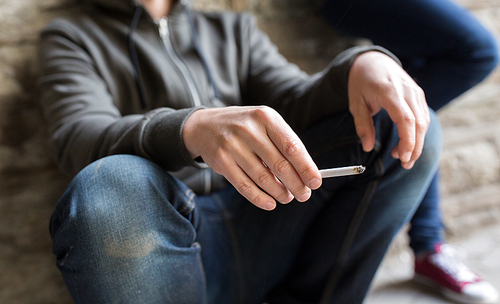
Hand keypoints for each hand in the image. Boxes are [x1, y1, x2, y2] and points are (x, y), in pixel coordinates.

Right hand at [182, 106, 321, 209]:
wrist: (204, 126)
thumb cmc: (244, 127)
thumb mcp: (264, 124)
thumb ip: (283, 144)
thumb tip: (306, 173)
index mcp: (266, 117)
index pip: (292, 146)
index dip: (306, 167)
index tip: (316, 182)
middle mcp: (249, 130)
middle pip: (280, 165)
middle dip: (296, 184)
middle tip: (304, 195)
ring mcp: (233, 146)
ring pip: (263, 178)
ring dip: (279, 193)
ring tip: (287, 197)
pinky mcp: (221, 162)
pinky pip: (245, 186)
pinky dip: (260, 198)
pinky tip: (270, 203)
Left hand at [348, 51, 429, 168]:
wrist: (372, 61)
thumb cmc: (361, 83)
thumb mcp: (355, 104)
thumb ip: (362, 125)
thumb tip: (367, 147)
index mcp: (389, 92)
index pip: (406, 119)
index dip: (407, 140)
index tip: (403, 157)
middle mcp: (407, 91)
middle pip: (419, 123)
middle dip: (415, 147)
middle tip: (405, 165)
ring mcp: (415, 92)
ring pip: (424, 121)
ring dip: (416, 142)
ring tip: (401, 157)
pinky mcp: (418, 95)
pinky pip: (423, 117)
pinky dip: (417, 133)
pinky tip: (405, 144)